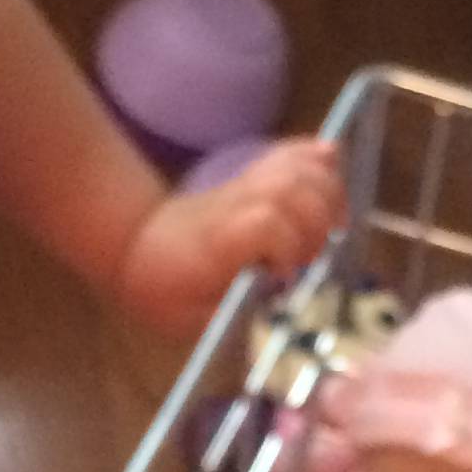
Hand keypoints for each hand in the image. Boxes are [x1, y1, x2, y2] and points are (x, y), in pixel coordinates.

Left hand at [113, 140, 342, 339]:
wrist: (139, 247)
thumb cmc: (166, 288)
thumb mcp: (188, 318)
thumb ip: (230, 317)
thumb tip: (273, 313)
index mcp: (220, 240)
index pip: (267, 222)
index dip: (288, 248)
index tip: (285, 278)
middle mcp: (238, 205)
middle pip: (293, 188)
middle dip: (318, 222)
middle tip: (313, 254)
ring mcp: (247, 187)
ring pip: (298, 168)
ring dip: (327, 192)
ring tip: (331, 223)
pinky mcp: (255, 179)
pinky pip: (292, 153)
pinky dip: (317, 156)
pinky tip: (332, 162)